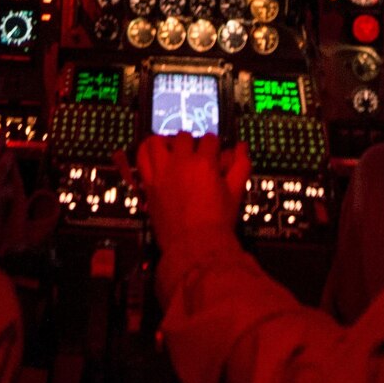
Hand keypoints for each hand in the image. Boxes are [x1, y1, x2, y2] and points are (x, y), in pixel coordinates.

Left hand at [134, 134, 250, 245]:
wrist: (195, 245)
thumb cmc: (216, 222)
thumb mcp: (235, 192)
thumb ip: (241, 166)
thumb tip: (241, 148)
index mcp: (204, 163)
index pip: (209, 139)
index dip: (213, 146)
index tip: (212, 153)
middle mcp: (181, 163)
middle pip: (184, 137)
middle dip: (191, 143)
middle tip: (194, 155)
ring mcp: (162, 172)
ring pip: (157, 141)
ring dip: (165, 142)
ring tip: (171, 150)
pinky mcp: (149, 183)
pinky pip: (141, 158)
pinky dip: (145, 152)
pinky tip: (153, 155)